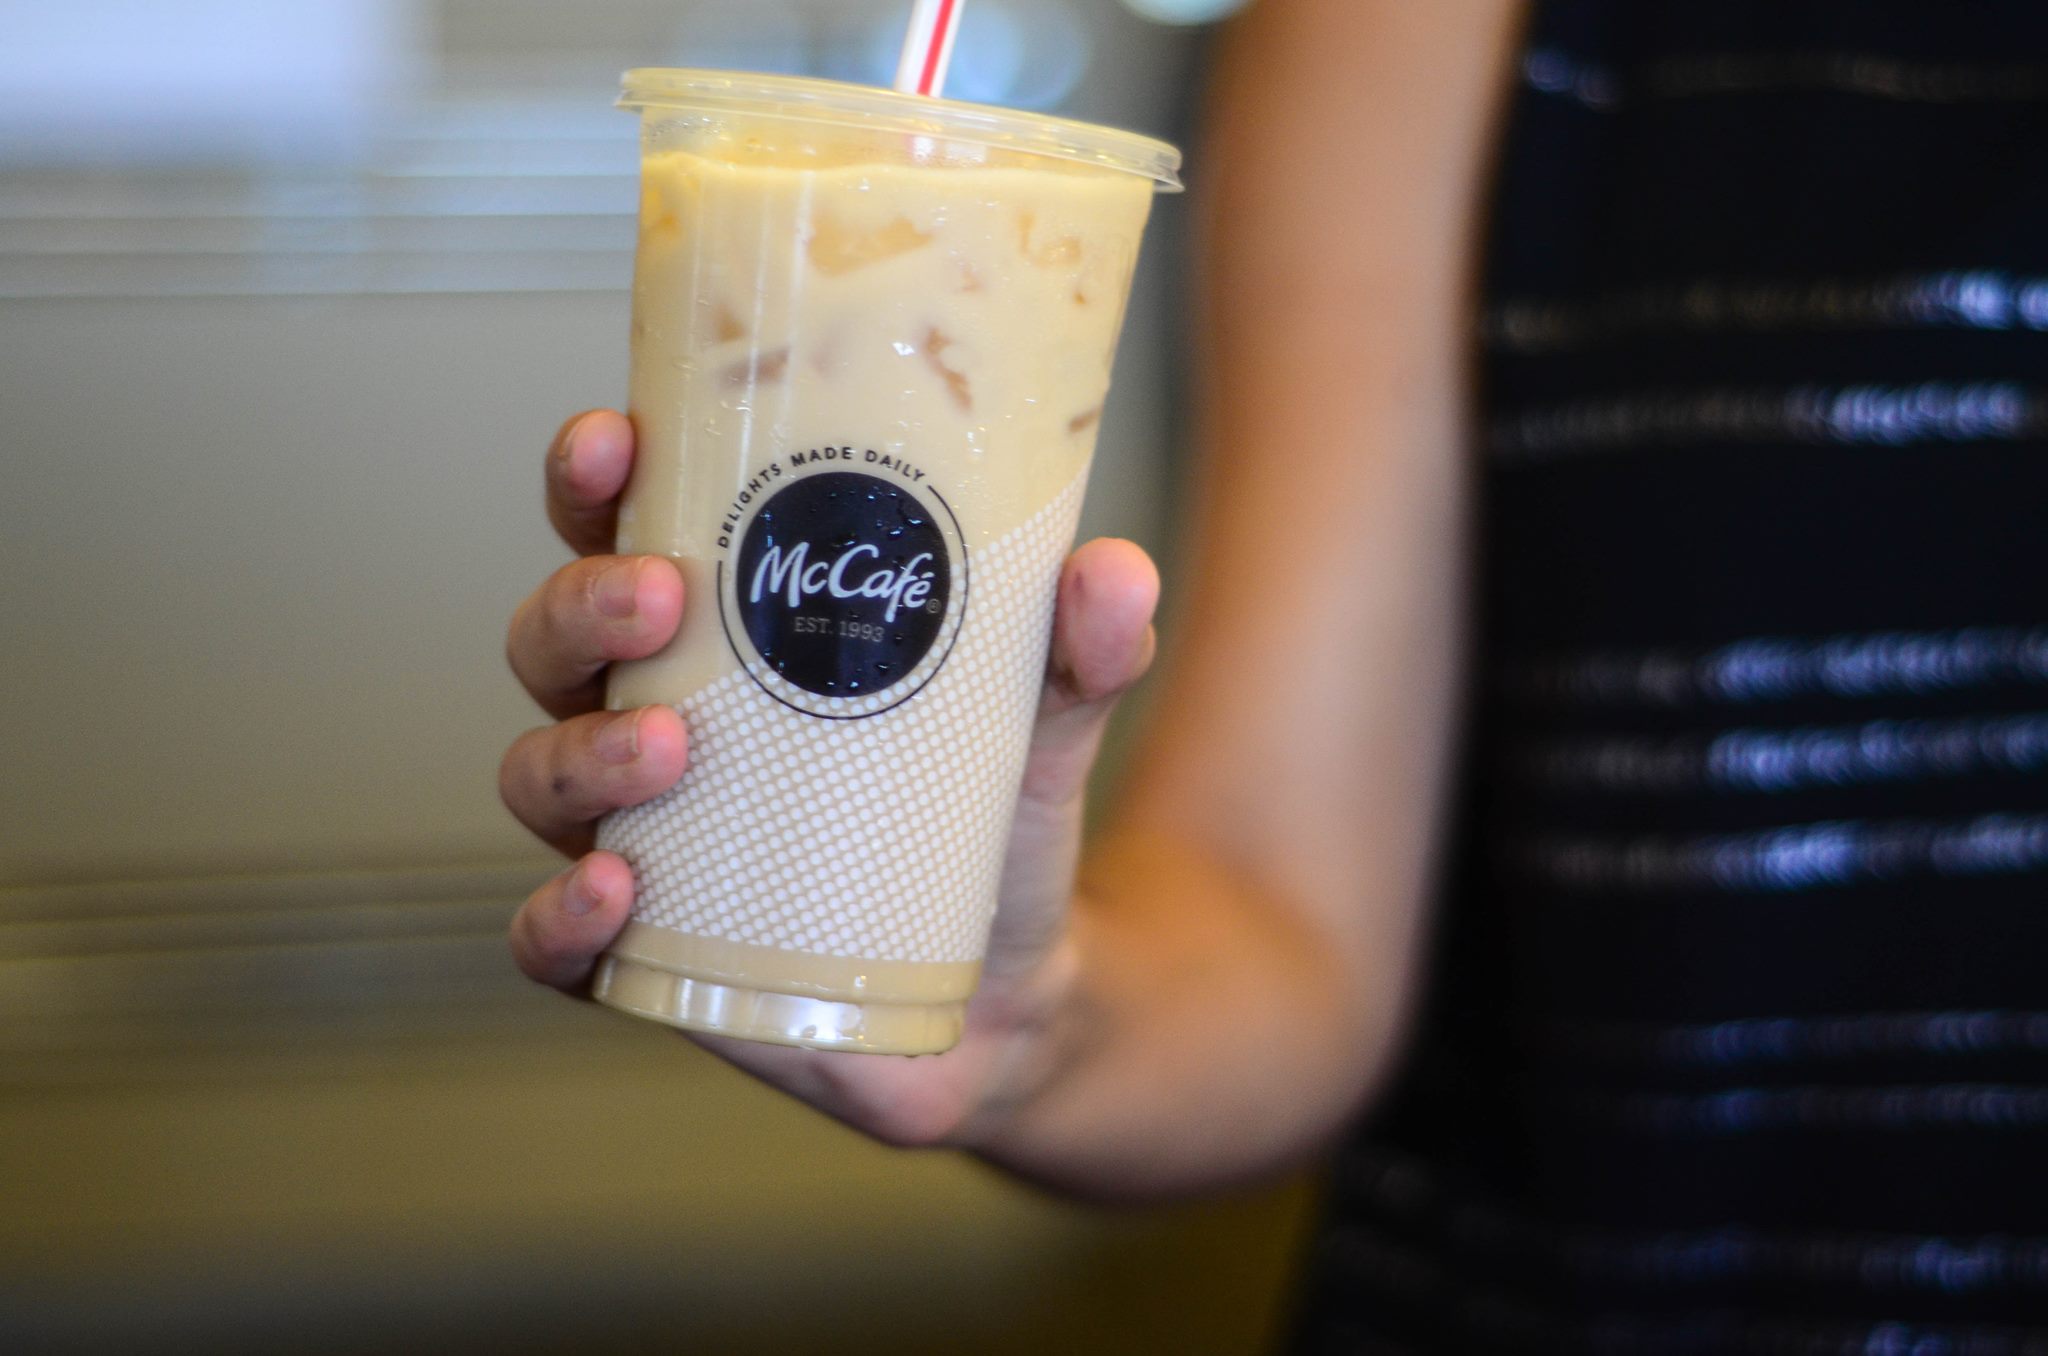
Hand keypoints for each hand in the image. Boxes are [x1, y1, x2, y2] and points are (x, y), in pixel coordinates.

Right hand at [499, 410, 1159, 1146]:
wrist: (1013, 995)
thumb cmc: (987, 824)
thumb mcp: (1043, 721)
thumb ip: (1079, 648)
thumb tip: (1114, 572)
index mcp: (726, 631)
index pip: (626, 530)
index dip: (593, 480)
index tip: (616, 438)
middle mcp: (653, 718)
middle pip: (555, 637)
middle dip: (584, 602)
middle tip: (662, 595)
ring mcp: (637, 838)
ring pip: (538, 773)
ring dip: (580, 749)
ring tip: (667, 747)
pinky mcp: (645, 954)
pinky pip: (550, 938)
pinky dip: (562, 913)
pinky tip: (616, 891)